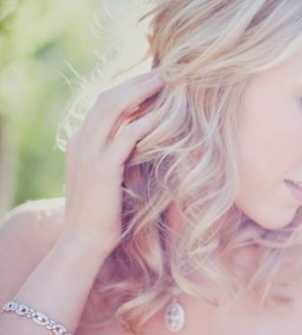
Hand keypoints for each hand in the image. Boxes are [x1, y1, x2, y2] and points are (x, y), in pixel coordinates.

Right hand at [61, 70, 164, 256]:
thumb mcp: (108, 180)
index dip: (129, 89)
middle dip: (138, 82)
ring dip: (143, 92)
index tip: (154, 82)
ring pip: (114, 108)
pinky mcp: (102, 168)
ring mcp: (89, 152)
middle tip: (166, 73)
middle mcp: (81, 141)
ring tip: (169, 83)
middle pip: (109, 97)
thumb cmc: (101, 216)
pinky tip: (166, 115)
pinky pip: (127, 136)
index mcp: (81, 142)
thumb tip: (145, 147)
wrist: (83, 242)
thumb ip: (119, 159)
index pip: (104, 104)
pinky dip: (147, 122)